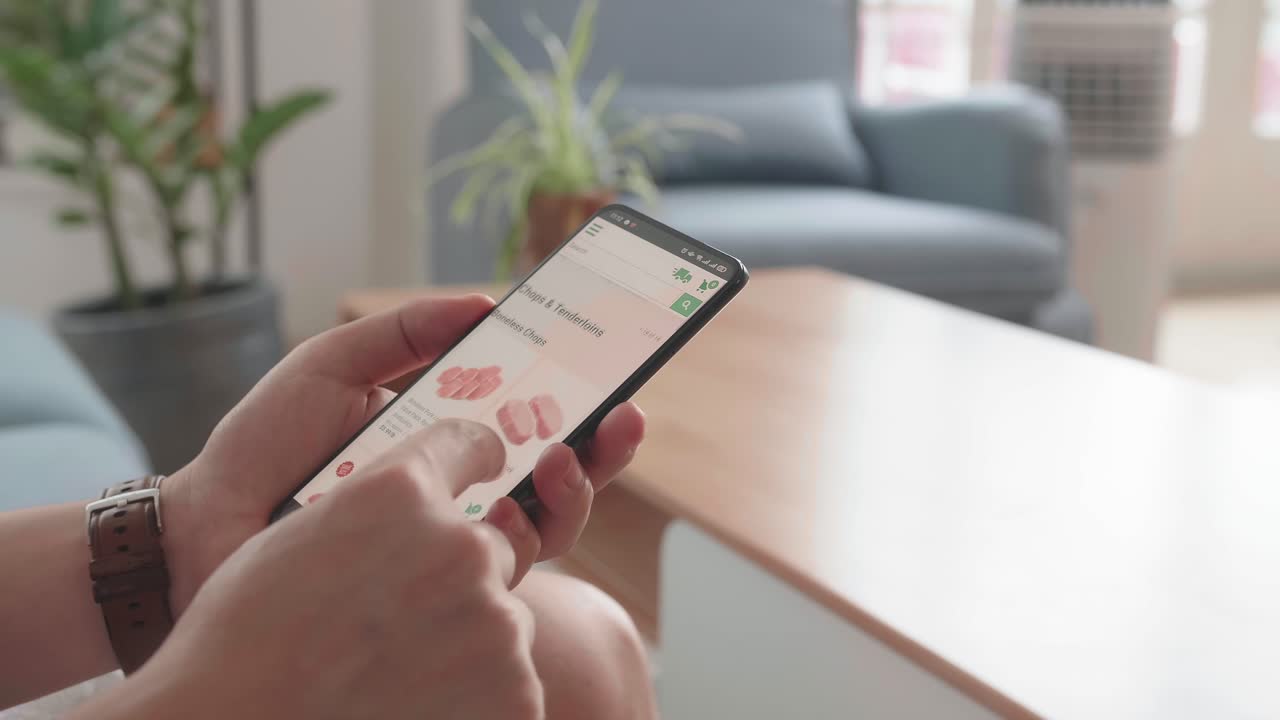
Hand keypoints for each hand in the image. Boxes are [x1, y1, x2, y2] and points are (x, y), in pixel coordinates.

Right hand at [124, 421, 543, 718]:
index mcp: (401, 491)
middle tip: (397, 624)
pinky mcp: (515, 695)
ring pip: (502, 622)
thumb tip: (429, 512)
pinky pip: (511, 685)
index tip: (479, 472)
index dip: (473, 461)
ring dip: (467, 643)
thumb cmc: (245, 643)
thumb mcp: (302, 536)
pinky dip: (476, 700)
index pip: (473, 445)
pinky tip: (412, 708)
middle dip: (458, 578)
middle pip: (490, 548)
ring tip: (392, 676)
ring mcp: (494, 624)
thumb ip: (381, 510)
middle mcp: (460, 545)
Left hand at [161, 295, 644, 611]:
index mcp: (446, 433)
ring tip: (565, 451)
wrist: (206, 520)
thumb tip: (485, 301)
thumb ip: (404, 332)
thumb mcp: (333, 365)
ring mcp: (448, 539)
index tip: (614, 363)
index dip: (580, 394)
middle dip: (605, 446)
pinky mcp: (430, 585)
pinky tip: (516, 501)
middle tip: (626, 415)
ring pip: (546, 525)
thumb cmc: (266, 444)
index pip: (530, 415)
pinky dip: (522, 533)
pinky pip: (499, 568)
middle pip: (557, 473)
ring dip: (574, 488)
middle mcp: (460, 488)